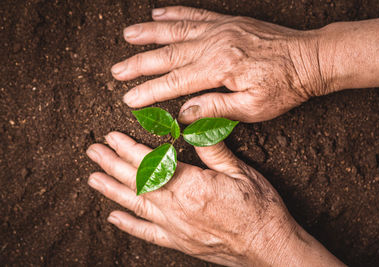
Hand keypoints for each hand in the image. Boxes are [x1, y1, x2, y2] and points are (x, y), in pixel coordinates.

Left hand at [86, 132, 343, 265]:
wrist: (270, 248)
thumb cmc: (260, 210)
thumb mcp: (241, 172)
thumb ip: (213, 150)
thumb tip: (195, 125)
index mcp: (193, 187)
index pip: (152, 163)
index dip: (129, 149)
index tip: (113, 137)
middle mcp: (177, 209)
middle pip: (137, 183)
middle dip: (112, 165)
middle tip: (94, 151)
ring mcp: (176, 228)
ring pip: (136, 206)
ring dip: (112, 191)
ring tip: (94, 178)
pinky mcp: (180, 243)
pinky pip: (148, 234)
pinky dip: (129, 225)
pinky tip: (114, 217)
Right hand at [111, 6, 327, 122]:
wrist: (309, 58)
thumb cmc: (284, 87)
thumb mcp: (252, 108)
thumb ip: (215, 109)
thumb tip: (183, 113)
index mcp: (220, 69)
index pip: (174, 82)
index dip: (149, 91)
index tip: (128, 98)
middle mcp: (215, 44)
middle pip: (168, 55)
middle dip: (139, 64)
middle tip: (116, 71)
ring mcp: (221, 29)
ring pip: (176, 31)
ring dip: (149, 34)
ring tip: (127, 36)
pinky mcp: (227, 22)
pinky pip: (195, 15)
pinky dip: (174, 13)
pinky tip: (158, 13)